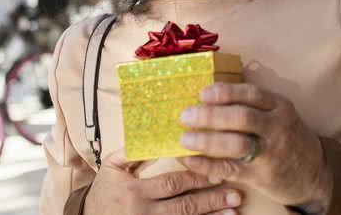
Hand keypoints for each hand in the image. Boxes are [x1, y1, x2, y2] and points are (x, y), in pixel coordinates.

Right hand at [84, 148, 242, 214]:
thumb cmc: (104, 192)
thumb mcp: (111, 168)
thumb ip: (132, 151)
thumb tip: (157, 133)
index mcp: (135, 191)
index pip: (172, 182)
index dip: (196, 176)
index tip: (217, 170)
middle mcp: (144, 212)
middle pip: (184, 205)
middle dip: (211, 198)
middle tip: (236, 193)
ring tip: (234, 210)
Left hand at [178, 83, 332, 212]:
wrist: (313, 173)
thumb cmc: (287, 137)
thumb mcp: (279, 114)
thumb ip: (252, 105)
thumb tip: (207, 98)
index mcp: (280, 107)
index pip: (251, 94)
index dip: (225, 92)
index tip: (202, 93)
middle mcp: (278, 128)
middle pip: (242, 118)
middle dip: (210, 116)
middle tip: (186, 116)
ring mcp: (271, 153)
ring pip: (236, 145)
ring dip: (206, 141)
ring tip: (185, 138)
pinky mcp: (262, 176)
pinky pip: (230, 169)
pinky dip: (207, 164)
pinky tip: (190, 159)